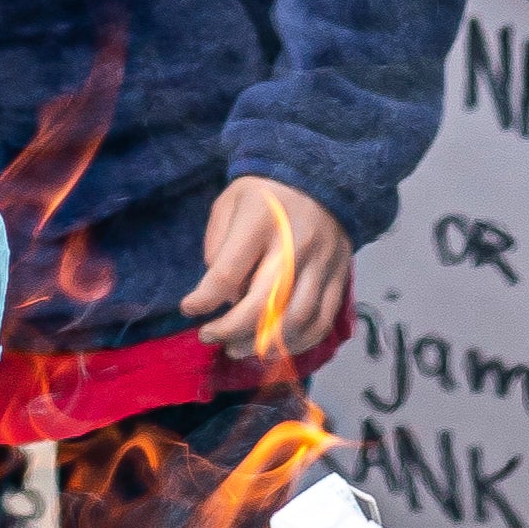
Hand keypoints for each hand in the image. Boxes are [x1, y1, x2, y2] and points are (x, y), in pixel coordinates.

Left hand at [179, 177, 350, 358]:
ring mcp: (322, 263)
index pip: (228, 272)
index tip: (189, 309)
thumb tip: (223, 296)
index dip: (204, 299)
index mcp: (261, 220)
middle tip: (209, 337)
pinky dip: (298, 343)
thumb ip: (218, 247)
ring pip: (296, 319)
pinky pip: (322, 321)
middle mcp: (295, 244)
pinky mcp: (339, 276)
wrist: (320, 178)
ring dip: (263, 344)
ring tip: (238, 349)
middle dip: (230, 329)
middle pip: (263, 303)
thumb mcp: (229, 203)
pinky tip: (275, 347)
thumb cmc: (264, 194)